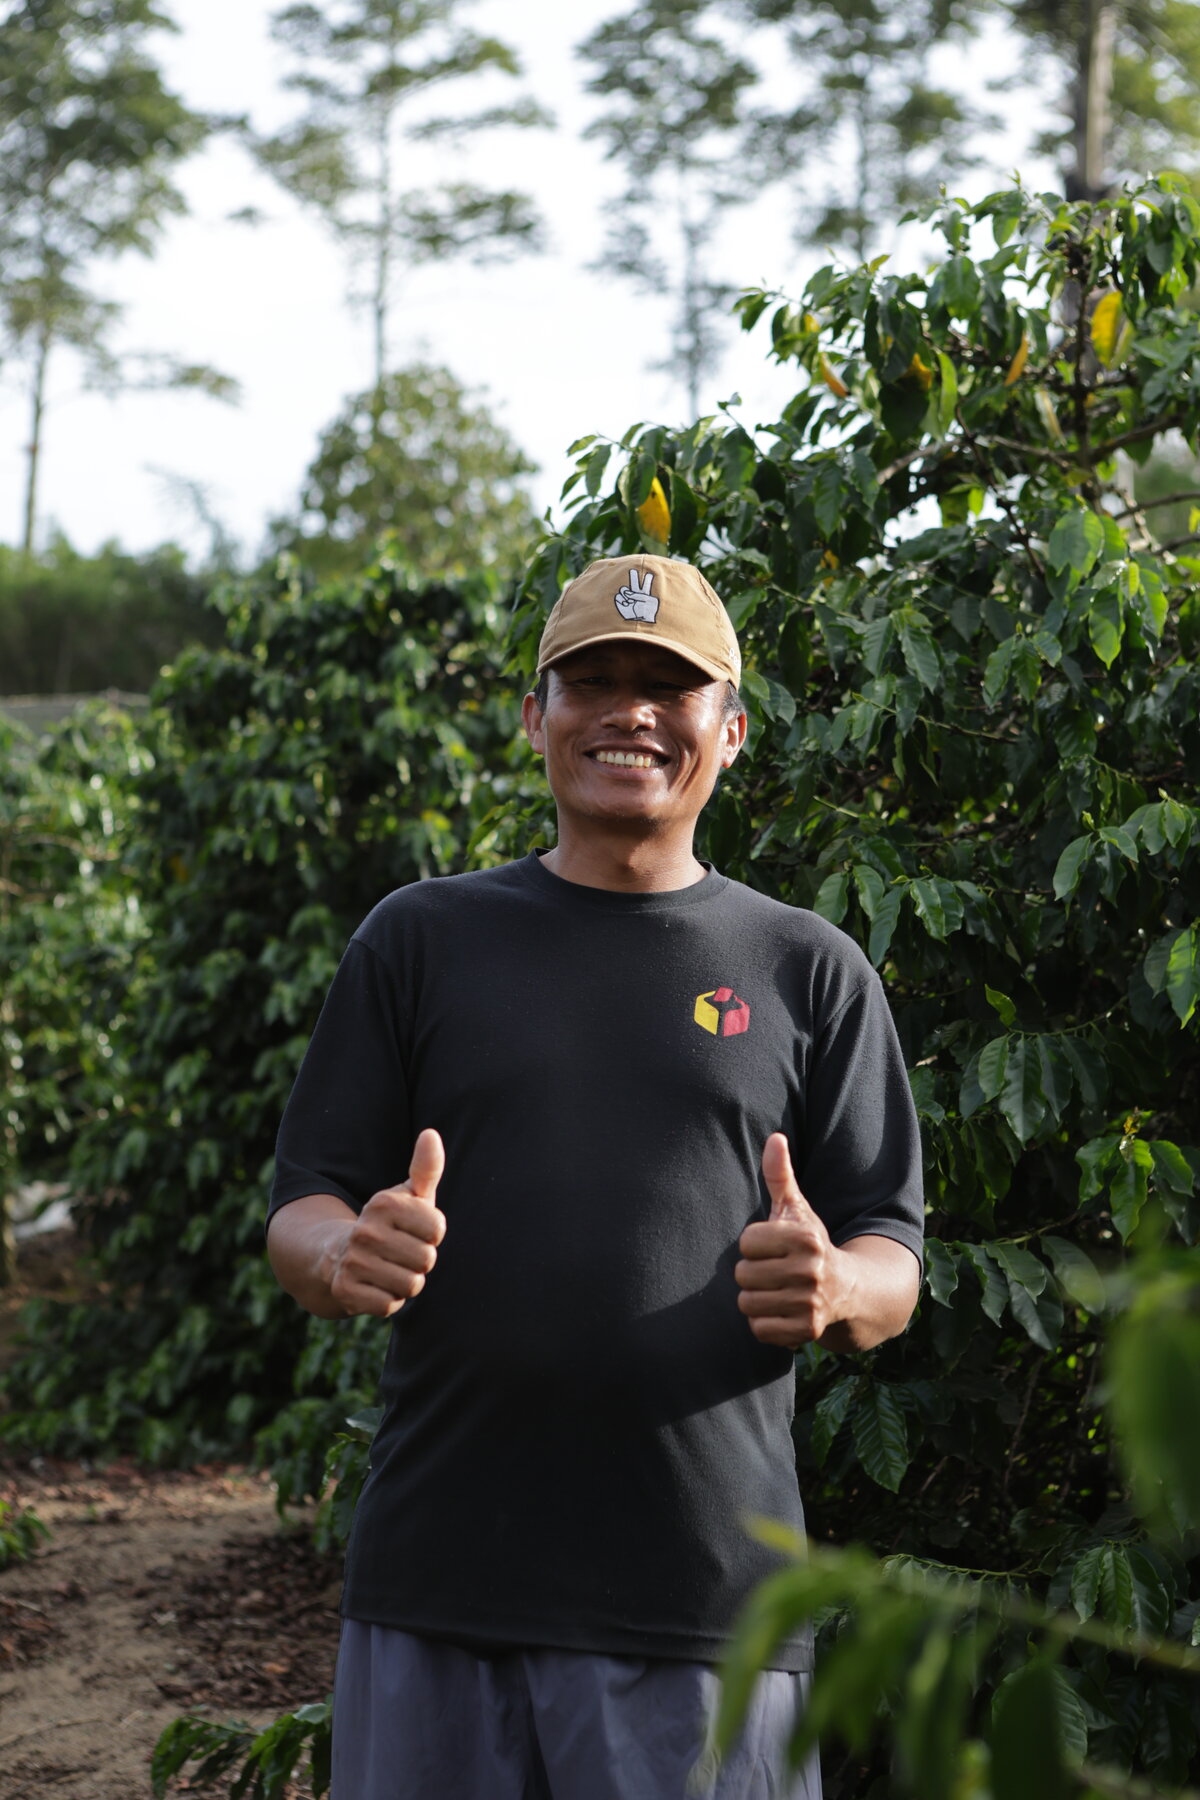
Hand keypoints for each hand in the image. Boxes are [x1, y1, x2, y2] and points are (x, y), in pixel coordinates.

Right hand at [328, 1129, 446, 1318]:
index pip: (437, 1229)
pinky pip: (391, 1305)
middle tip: (399, 1253)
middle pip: (427, 1259)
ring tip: (389, 1269)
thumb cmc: (388, 1224)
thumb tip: (431, 1134)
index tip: (414, 1231)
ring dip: (406, 1282)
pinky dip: (389, 1301)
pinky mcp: (346, 1291)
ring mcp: (353, 1261)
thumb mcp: (407, 1195)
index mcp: (383, 1203)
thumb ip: (425, 1168)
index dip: (431, 1234)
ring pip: (412, 1285)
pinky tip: (376, 1286)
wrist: (336, 1256)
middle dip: (420, 1261)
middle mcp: (366, 1231)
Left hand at [735, 1133, 851, 1347]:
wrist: (849, 1290)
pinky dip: (765, 1323)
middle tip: (775, 1272)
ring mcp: (810, 1303)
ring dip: (756, 1299)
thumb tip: (775, 1137)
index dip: (754, 1245)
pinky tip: (783, 1311)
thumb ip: (780, 1176)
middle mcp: (811, 1270)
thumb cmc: (811, 1245)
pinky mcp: (807, 1331)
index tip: (774, 1247)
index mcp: (805, 1237)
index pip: (746, 1243)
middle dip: (753, 1273)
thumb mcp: (797, 1210)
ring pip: (747, 1303)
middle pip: (743, 1274)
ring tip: (778, 1290)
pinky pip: (759, 1329)